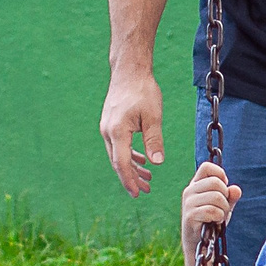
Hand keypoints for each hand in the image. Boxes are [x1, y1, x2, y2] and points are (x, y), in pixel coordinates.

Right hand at [100, 68, 166, 194]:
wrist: (129, 71)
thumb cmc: (142, 90)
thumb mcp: (153, 116)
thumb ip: (154, 140)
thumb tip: (157, 162)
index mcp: (116, 131)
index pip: (122, 163)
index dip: (129, 180)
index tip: (137, 194)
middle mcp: (108, 132)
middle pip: (118, 162)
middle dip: (132, 178)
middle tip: (146, 191)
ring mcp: (107, 128)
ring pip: (118, 155)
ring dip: (132, 168)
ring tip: (148, 179)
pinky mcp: (111, 124)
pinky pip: (119, 146)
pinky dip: (130, 155)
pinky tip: (142, 161)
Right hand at [181, 162, 239, 255]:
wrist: (200, 245)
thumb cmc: (212, 222)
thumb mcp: (224, 206)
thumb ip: (230, 196)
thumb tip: (236, 189)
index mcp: (196, 184)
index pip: (207, 167)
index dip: (220, 175)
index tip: (223, 190)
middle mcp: (189, 191)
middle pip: (216, 182)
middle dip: (225, 197)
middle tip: (222, 209)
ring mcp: (188, 203)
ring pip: (217, 196)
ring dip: (223, 209)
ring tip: (219, 217)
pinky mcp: (189, 216)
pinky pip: (212, 210)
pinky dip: (219, 217)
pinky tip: (215, 222)